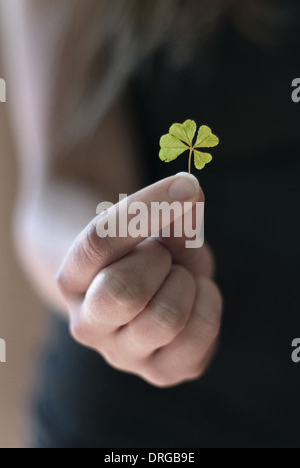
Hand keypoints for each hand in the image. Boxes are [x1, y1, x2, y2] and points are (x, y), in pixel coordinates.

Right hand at [56, 173, 222, 386]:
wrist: (138, 289)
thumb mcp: (151, 225)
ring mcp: (122, 355)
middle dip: (159, 260)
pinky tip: (196, 297)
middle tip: (163, 255)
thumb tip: (190, 193)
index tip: (186, 184)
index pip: (100, 241)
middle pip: (125, 292)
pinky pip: (197, 339)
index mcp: (72, 280)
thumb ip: (167, 210)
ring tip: (179, 278)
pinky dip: (208, 305)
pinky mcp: (161, 372)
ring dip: (185, 283)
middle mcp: (88, 325)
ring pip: (165, 318)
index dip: (148, 207)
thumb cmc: (140, 252)